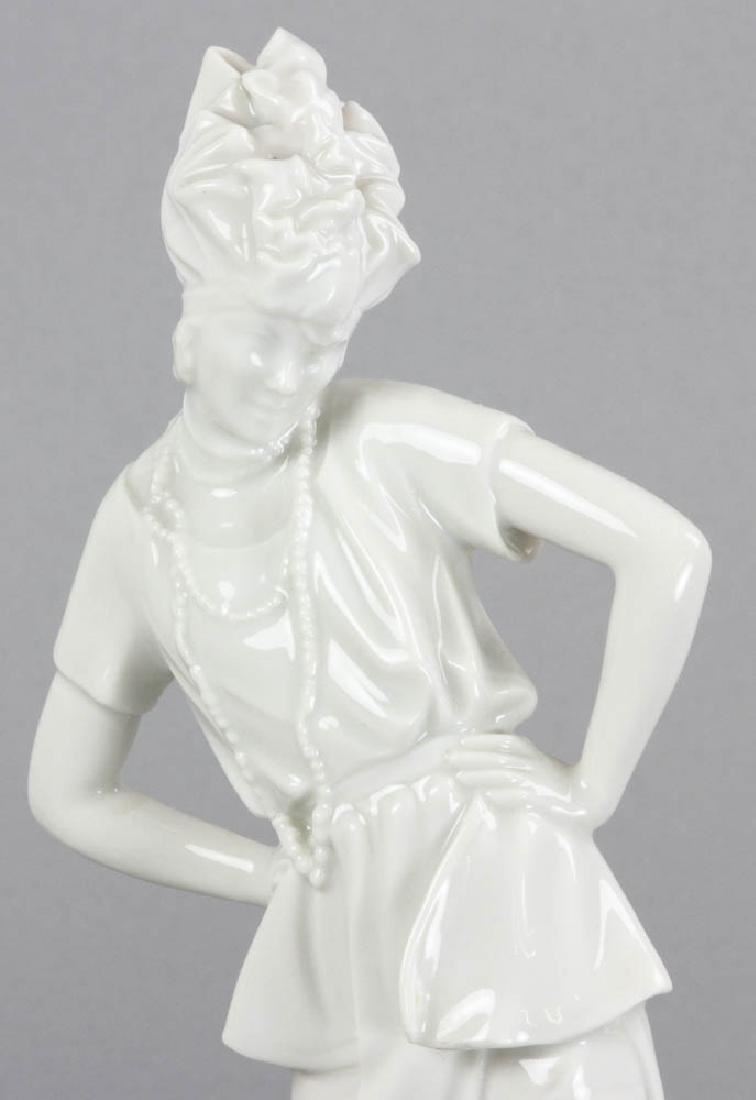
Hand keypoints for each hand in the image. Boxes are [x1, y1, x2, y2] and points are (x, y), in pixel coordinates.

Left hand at [444, 733, 614, 828]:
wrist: (586, 796)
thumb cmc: (555, 780)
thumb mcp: (533, 762)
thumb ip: (512, 759)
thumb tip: (485, 761)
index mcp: (528, 752)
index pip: (500, 743)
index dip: (479, 742)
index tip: (457, 743)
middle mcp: (530, 763)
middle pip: (496, 758)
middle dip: (471, 757)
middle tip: (447, 758)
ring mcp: (536, 781)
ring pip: (503, 776)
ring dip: (480, 775)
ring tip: (459, 777)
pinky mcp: (542, 798)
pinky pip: (520, 796)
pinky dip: (504, 796)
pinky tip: (487, 798)